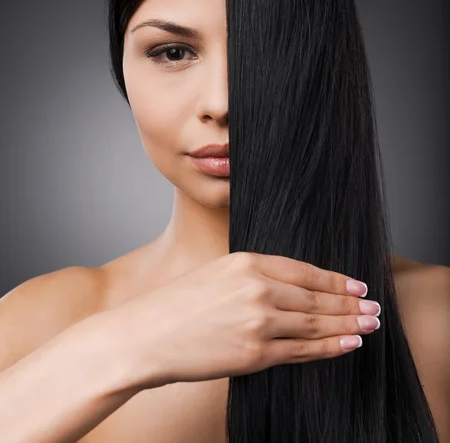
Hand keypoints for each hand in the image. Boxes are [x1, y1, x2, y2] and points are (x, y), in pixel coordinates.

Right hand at [107, 252, 380, 389]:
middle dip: (349, 303)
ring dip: (346, 324)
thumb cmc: (175, 305)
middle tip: (374, 308)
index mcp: (246, 261)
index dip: (335, 279)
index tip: (357, 285)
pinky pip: (301, 351)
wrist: (145, 335)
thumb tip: (290, 290)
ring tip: (369, 325)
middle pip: (316, 296)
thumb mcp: (215, 275)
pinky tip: (347, 344)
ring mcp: (257, 321)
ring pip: (314, 322)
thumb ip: (252, 278)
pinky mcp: (254, 353)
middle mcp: (257, 287)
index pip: (304, 270)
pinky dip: (328, 347)